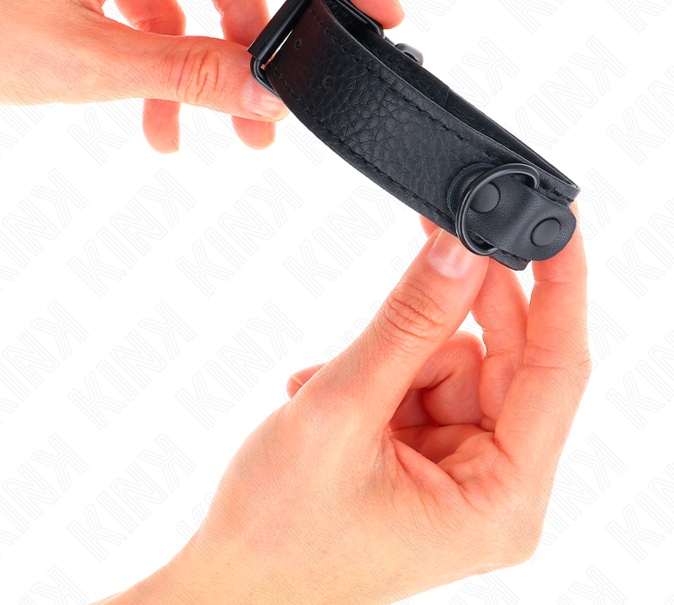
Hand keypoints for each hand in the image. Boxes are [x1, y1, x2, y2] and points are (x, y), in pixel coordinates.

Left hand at [0, 0, 401, 151]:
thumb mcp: (86, 58)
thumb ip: (190, 75)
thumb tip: (270, 95)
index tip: (382, 12)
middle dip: (290, 25)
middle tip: (314, 91)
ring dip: (231, 59)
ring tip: (243, 130)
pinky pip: (173, 7)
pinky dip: (181, 62)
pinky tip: (170, 123)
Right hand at [108, 212, 587, 603]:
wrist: (227, 580)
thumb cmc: (278, 529)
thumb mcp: (342, 410)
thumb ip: (406, 324)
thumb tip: (458, 248)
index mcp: (499, 500)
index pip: (556, 370)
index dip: (561, 287)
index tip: (557, 219)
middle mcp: (493, 488)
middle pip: (502, 358)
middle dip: (449, 313)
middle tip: (424, 249)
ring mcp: (460, 471)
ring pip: (455, 361)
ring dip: (395, 355)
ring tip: (335, 388)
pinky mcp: (429, 455)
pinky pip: (424, 379)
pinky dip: (379, 373)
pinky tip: (329, 399)